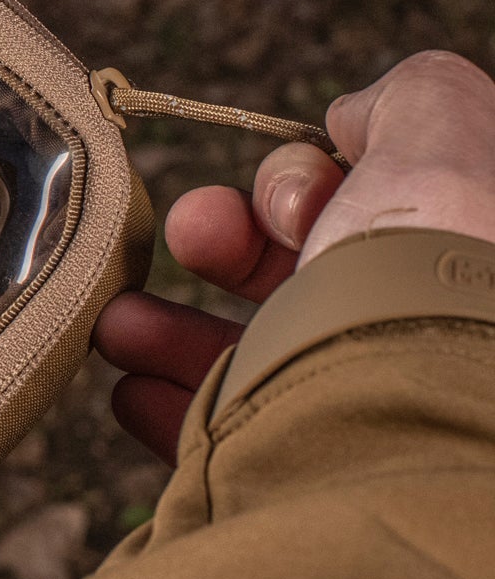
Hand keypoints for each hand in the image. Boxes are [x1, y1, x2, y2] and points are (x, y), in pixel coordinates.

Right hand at [96, 50, 494, 462]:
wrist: (402, 421)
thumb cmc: (436, 271)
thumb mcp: (447, 133)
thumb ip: (411, 98)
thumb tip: (355, 121)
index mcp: (461, 269)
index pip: (374, 207)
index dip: (312, 183)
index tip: (295, 198)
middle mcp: (426, 338)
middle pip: (302, 272)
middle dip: (224, 240)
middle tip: (196, 234)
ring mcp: (365, 411)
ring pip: (253, 353)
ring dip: (169, 325)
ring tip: (118, 324)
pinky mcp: (301, 479)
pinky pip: (225, 434)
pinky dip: (169, 403)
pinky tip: (134, 389)